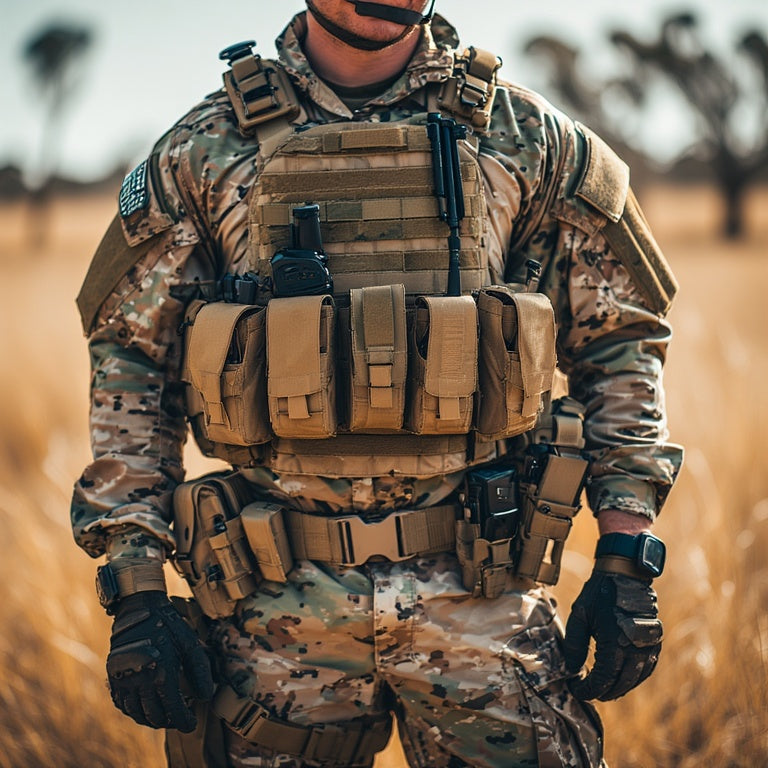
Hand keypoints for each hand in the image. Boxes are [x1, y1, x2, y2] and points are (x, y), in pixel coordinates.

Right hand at [107, 591, 213, 730]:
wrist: (140, 609)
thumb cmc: (169, 625)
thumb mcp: (190, 643)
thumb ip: (200, 670)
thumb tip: (205, 696)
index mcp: (162, 672)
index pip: (173, 709)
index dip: (184, 721)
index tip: (191, 724)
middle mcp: (141, 680)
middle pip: (155, 715)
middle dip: (169, 721)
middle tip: (179, 718)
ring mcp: (125, 679)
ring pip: (137, 713)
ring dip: (151, 719)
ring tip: (164, 716)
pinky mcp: (114, 676)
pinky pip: (122, 704)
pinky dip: (134, 711)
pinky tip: (144, 708)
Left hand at [562, 570, 662, 700]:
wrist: (624, 574)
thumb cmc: (598, 594)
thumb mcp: (580, 616)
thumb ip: (574, 645)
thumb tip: (572, 669)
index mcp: (614, 643)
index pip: (601, 680)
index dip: (587, 690)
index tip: (574, 689)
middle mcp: (634, 649)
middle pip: (619, 685)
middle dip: (602, 692)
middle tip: (587, 691)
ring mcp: (648, 647)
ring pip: (635, 680)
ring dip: (619, 688)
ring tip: (603, 689)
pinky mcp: (654, 642)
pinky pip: (646, 668)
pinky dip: (634, 678)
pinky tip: (622, 678)